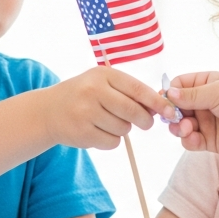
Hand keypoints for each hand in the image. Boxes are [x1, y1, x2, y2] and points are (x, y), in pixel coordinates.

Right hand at [41, 66, 176, 149]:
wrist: (48, 111)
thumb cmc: (83, 95)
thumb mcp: (102, 83)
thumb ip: (129, 92)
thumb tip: (159, 107)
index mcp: (103, 75)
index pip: (137, 89)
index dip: (157, 102)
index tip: (170, 111)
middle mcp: (93, 91)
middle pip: (133, 111)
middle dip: (144, 120)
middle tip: (145, 123)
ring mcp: (86, 112)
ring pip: (124, 128)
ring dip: (123, 129)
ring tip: (107, 122)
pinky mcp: (82, 132)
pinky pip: (112, 142)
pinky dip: (111, 140)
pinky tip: (98, 131)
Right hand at [165, 72, 218, 154]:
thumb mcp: (217, 91)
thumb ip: (191, 95)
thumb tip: (168, 93)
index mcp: (206, 83)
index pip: (179, 86)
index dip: (170, 93)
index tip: (164, 100)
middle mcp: (204, 102)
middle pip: (176, 107)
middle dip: (171, 113)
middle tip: (172, 117)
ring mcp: (205, 121)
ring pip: (180, 125)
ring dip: (178, 127)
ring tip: (185, 128)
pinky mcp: (208, 140)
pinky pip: (190, 141)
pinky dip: (188, 140)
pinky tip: (193, 138)